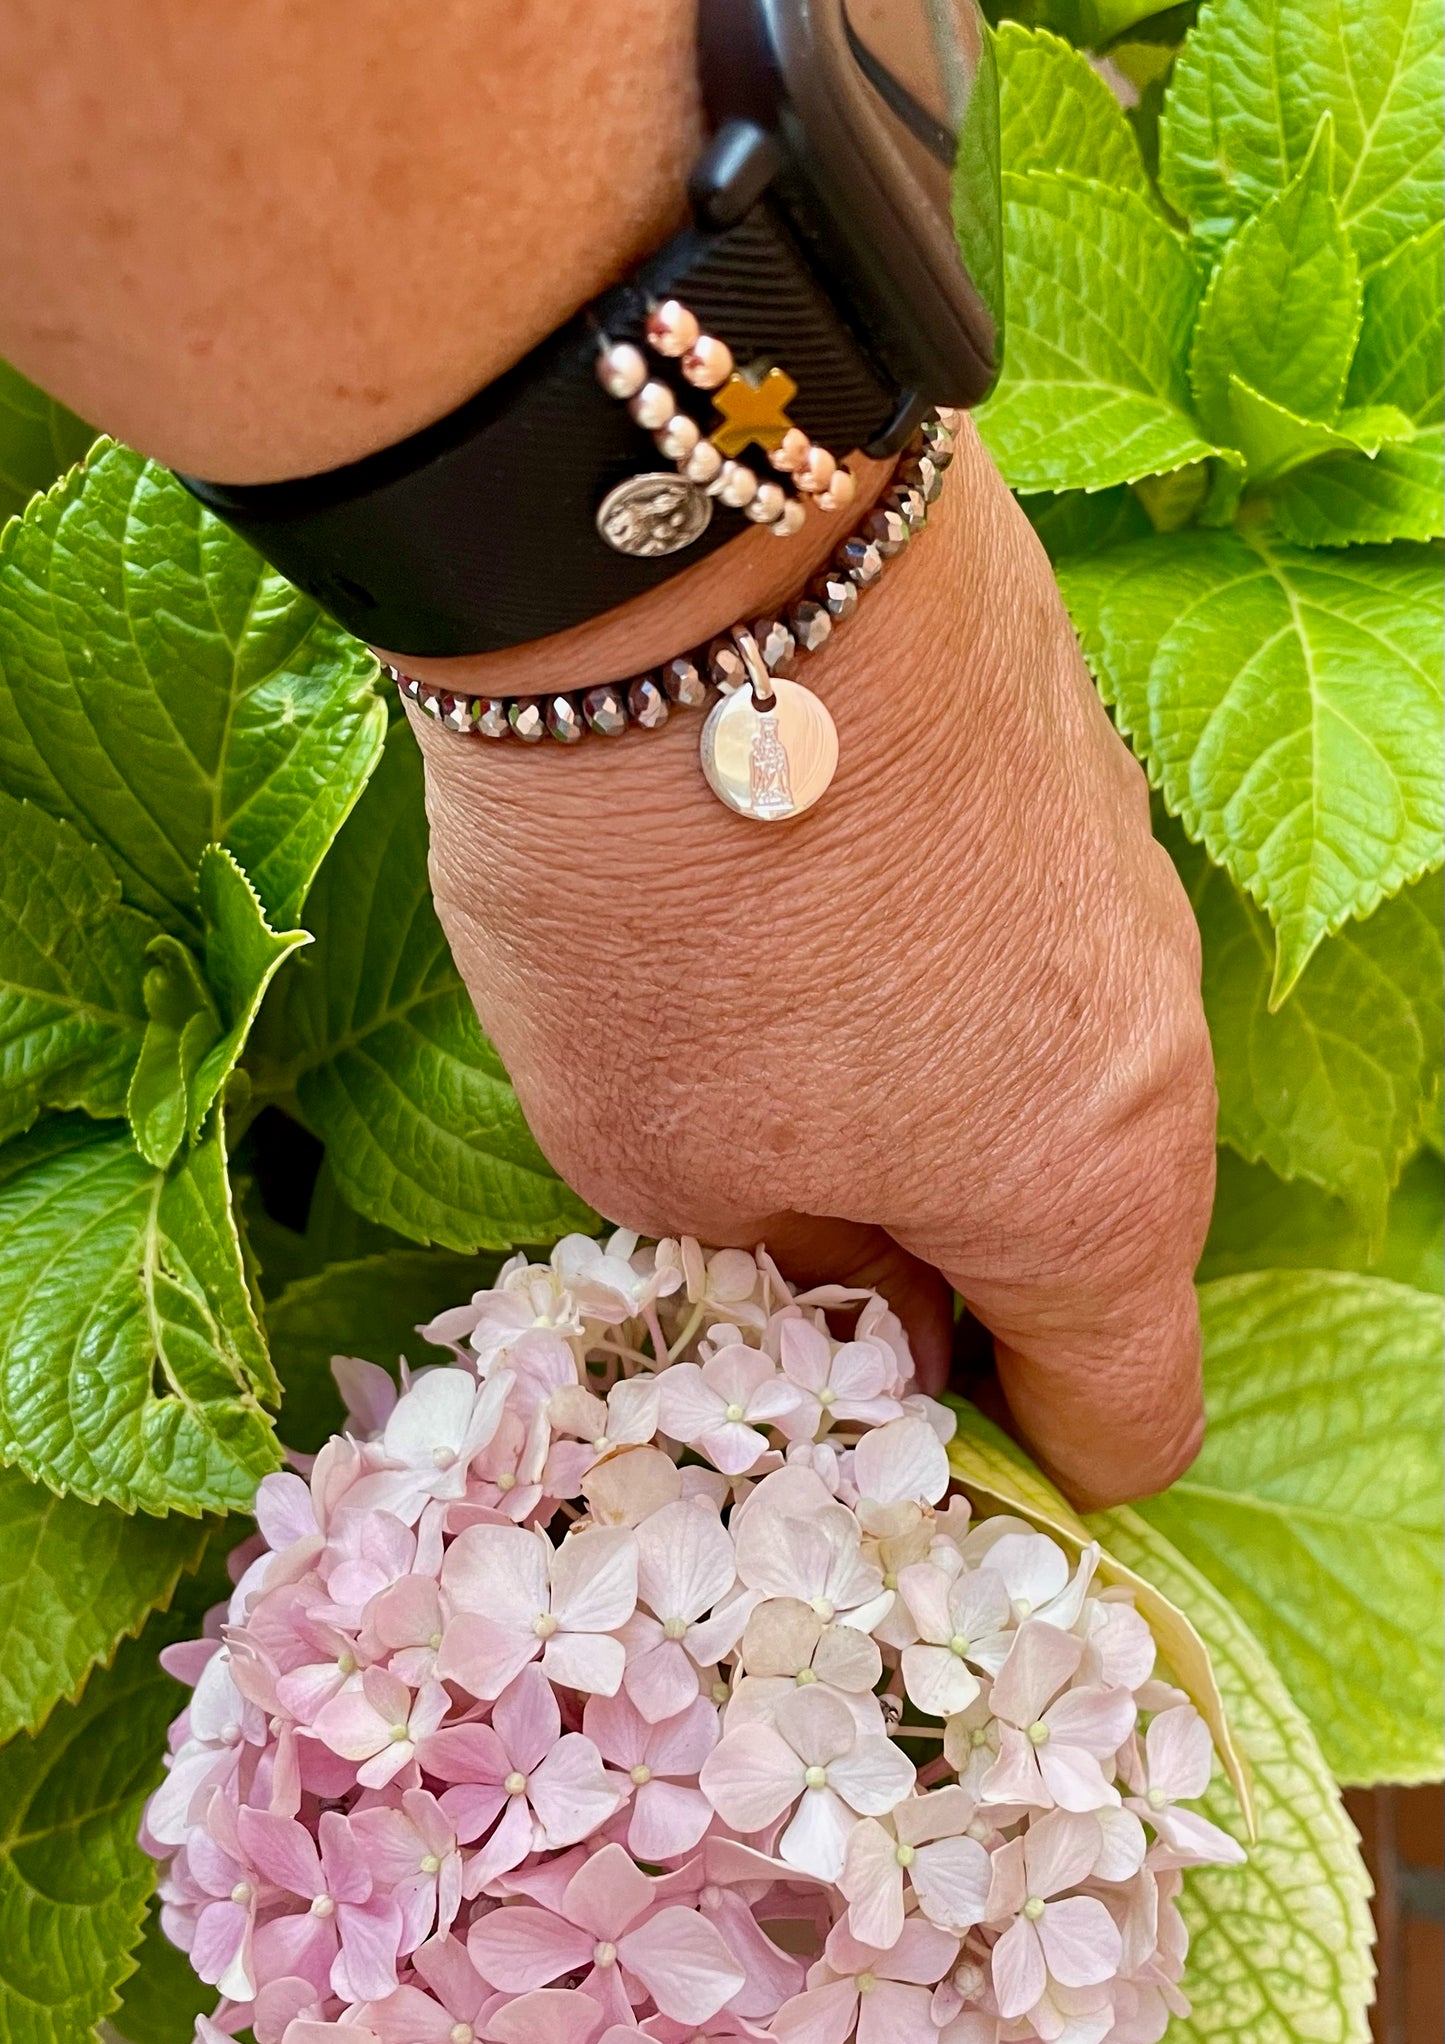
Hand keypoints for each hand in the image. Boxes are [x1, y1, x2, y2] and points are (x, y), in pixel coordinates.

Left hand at [416, 421, 1216, 1510]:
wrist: (683, 531)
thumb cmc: (664, 901)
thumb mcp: (671, 1163)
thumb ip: (806, 1269)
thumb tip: (881, 1291)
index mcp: (1095, 1189)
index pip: (1126, 1413)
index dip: (1015, 1461)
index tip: (889, 1429)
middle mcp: (1156, 1035)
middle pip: (1086, 1229)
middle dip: (954, 1272)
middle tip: (780, 1249)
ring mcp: (1123, 873)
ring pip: (1047, 1065)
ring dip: (935, 1101)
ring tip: (756, 1050)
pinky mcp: (1064, 750)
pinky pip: (1014, 925)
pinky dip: (925, 958)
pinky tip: (783, 903)